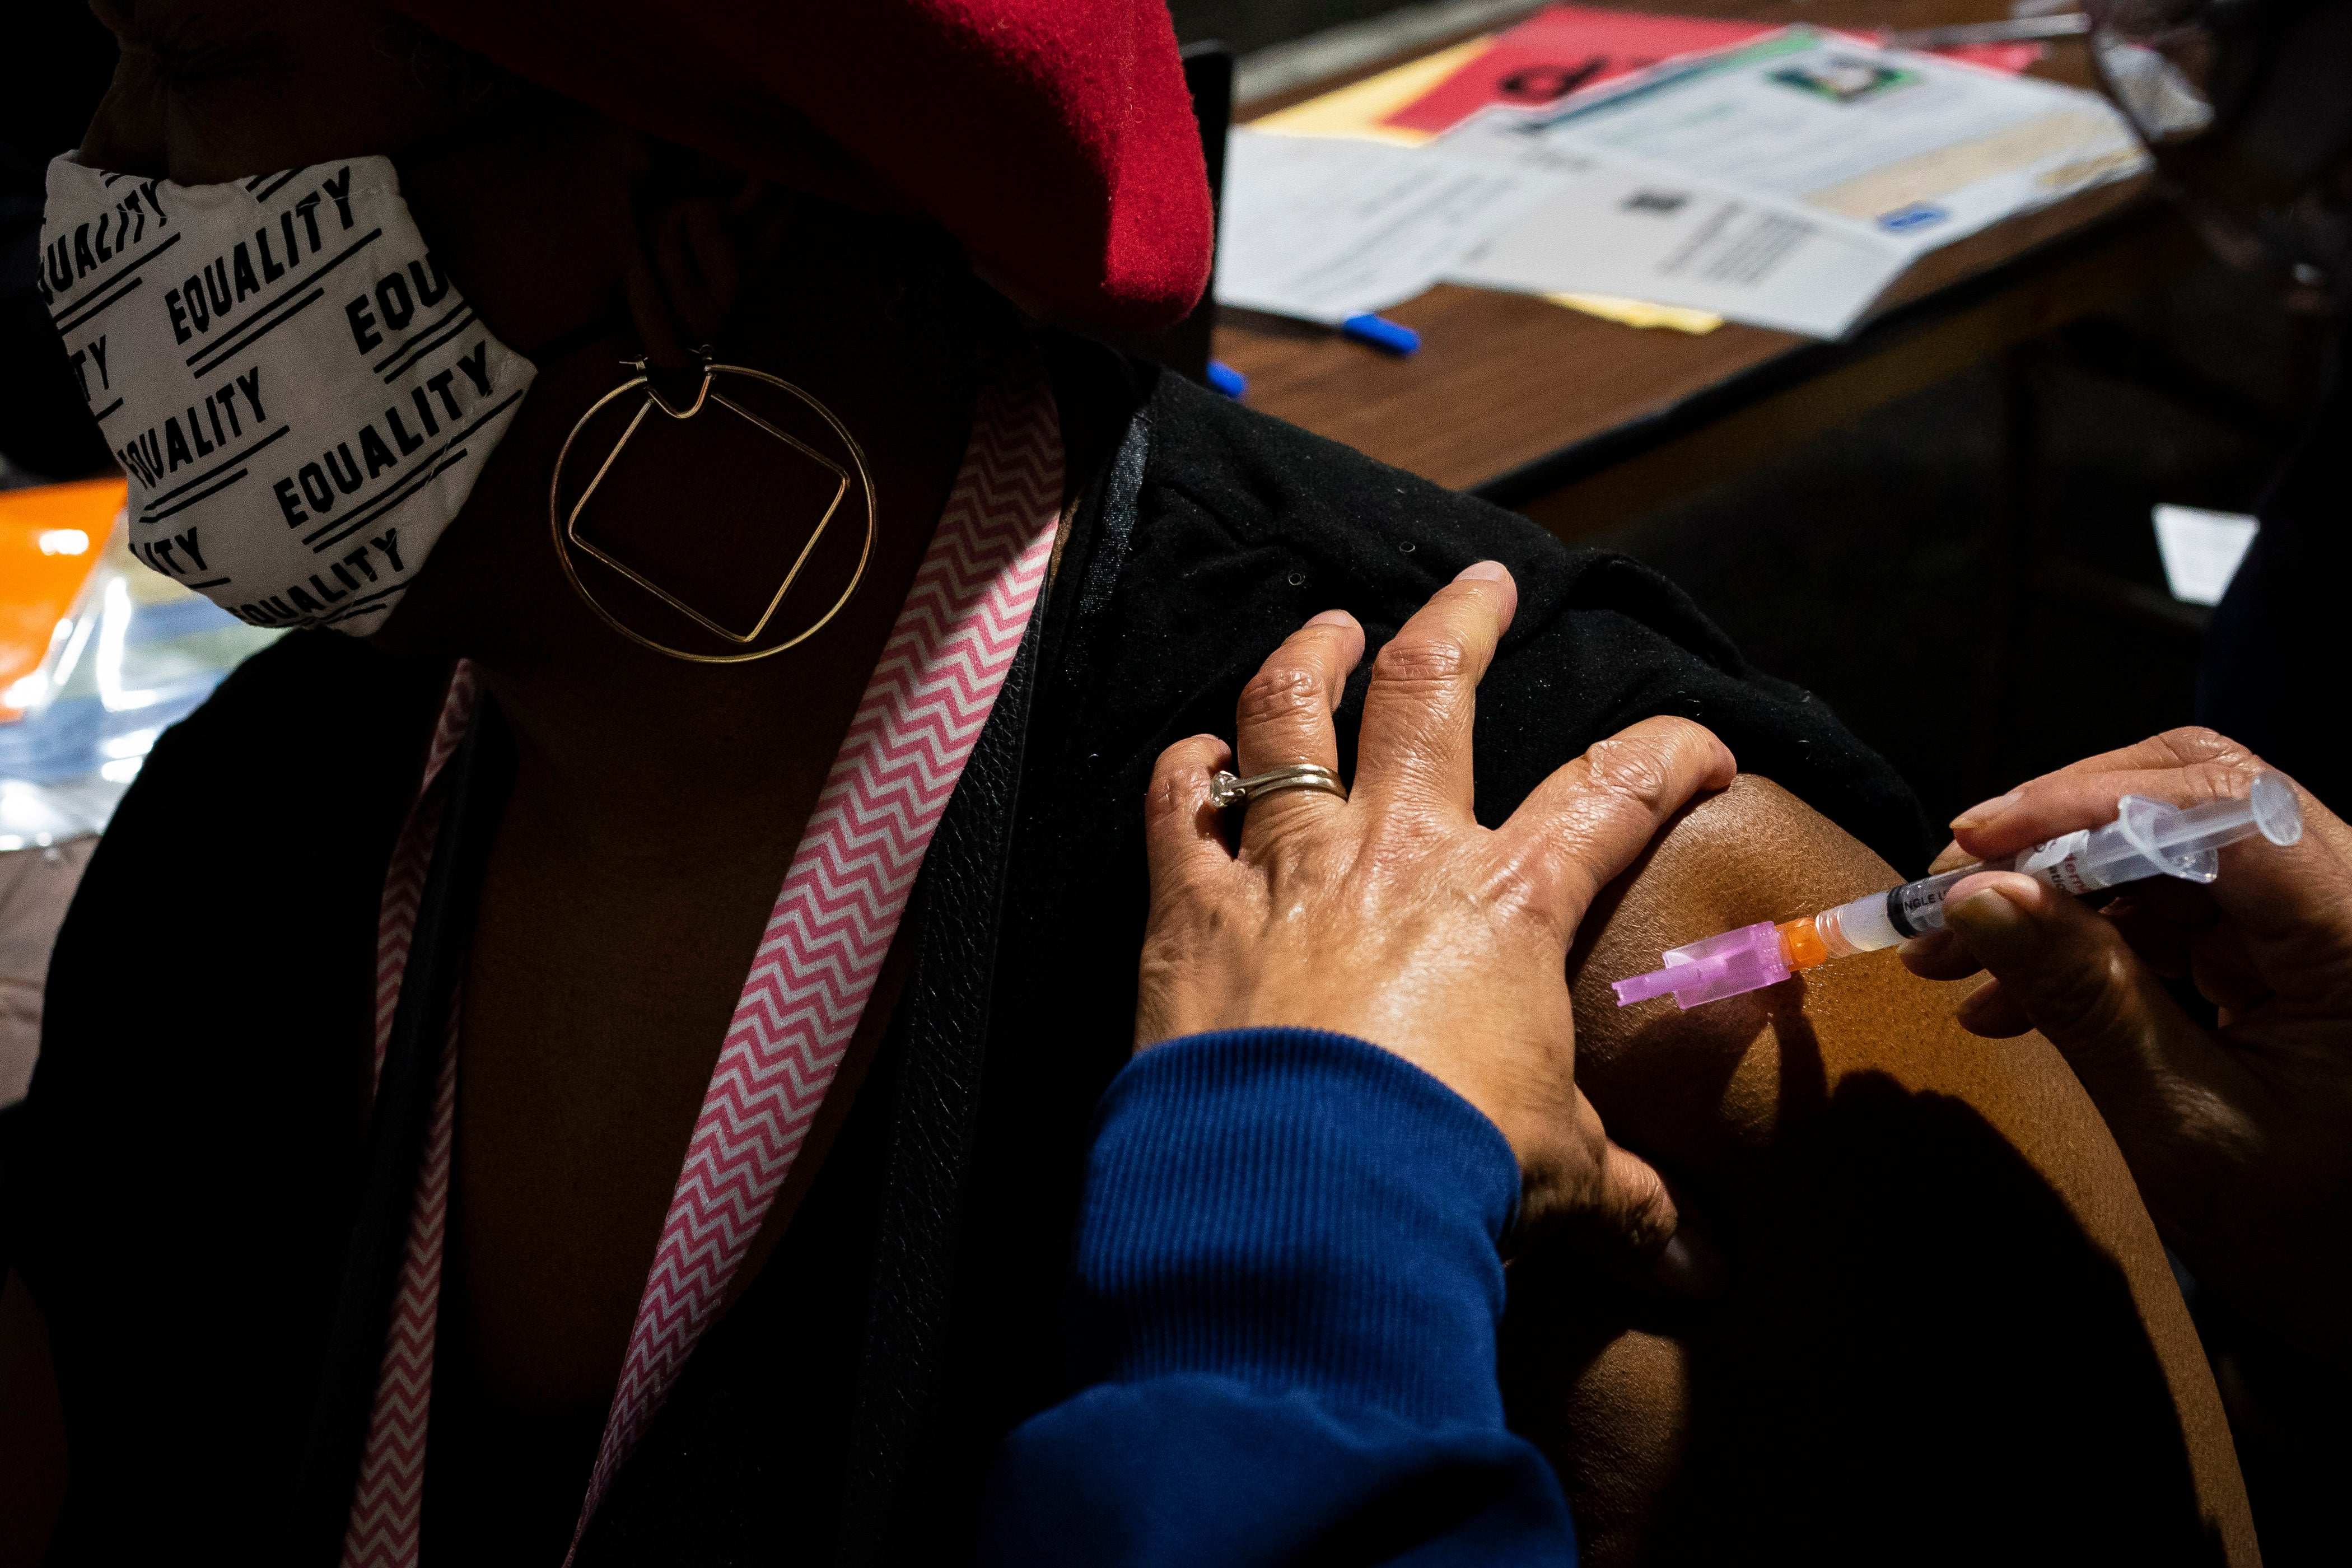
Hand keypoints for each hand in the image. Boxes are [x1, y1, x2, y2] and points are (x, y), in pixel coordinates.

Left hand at [1136, 563, 1737, 1294]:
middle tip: (1482, 583)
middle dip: (1464, 622)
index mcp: (1507, 902)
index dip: (1667, 755)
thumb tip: (1709, 1274)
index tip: (1701, 743)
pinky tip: (1194, 755)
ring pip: (1291, 717)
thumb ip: (1631, 1201)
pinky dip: (1186, 772)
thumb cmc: (1446, 1172)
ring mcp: (1287, 866)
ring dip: (1311, 659)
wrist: (1305, 1200)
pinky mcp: (1190, 908)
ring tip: (1327, 627)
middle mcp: (1398, 853)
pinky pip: (1180, 807)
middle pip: (1432, 694)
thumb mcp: (1556, 1177)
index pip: (1612, 794)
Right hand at [1901, 728, 2351, 1369]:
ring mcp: (2331, 919)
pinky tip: (2013, 994)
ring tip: (1954, 960)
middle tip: (1952, 891)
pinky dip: (2091, 935)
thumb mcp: (2184, 1130)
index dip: (2085, 806)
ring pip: (2176, 845)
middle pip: (2198, 797)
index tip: (1971, 846)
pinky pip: (2183, 903)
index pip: (2222, 811)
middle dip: (2059, 836)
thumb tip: (1975, 896)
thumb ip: (2087, 1000)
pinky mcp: (2301, 948)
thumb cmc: (2314, 1243)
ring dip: (2058, 892)